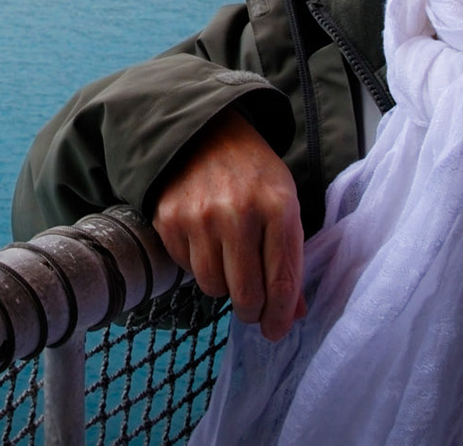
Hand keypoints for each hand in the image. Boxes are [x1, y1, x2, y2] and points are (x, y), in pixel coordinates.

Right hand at [150, 109, 306, 339]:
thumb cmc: (254, 174)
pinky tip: (207, 245)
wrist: (206, 133)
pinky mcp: (169, 219)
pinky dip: (198, 266)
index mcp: (277, 208)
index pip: (280, 283)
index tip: (276, 330)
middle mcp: (238, 213)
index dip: (279, 316)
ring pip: (212, 287)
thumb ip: (290, 258)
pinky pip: (186, 268)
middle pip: (245, 294)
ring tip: (229, 268)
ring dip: (223, 288)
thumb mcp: (285, 204)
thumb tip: (293, 314)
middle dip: (252, 311)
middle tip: (252, 308)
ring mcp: (199, 217)